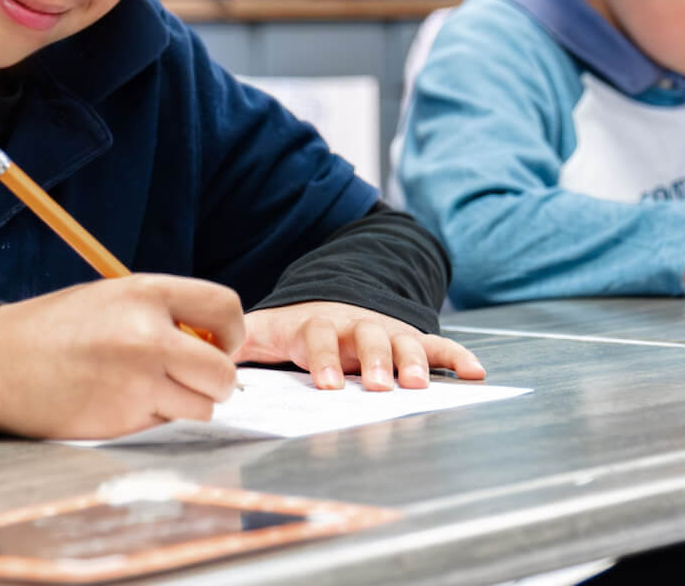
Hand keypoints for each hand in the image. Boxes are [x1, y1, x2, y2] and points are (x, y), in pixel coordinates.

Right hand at [0, 274, 243, 439]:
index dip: (231, 333)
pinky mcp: (124, 420)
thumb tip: (212, 341)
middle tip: (190, 378)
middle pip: (223, 371)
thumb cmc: (54, 329)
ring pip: (202, 406)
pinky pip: (166, 425)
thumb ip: (163, 313)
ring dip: (186, 405)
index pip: (226, 308)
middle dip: (214, 380)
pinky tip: (121, 404)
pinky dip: (154, 420)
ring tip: (149, 390)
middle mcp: (149, 336)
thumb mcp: (112, 298)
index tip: (218, 344)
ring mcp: (138, 382)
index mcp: (146, 293)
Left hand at [238, 301, 485, 390]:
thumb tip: (207, 356)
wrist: (336, 299)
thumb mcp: (269, 330)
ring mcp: (386, 330)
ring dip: (411, 361)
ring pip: (403, 340)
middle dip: (373, 359)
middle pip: (366, 336)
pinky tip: (477, 373)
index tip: (328, 384)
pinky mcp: (411, 338)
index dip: (324, 358)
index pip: (319, 337)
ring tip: (419, 384)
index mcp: (318, 325)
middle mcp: (355, 325)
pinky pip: (438, 345)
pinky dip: (458, 357)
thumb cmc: (300, 328)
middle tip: (378, 384)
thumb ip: (241, 342)